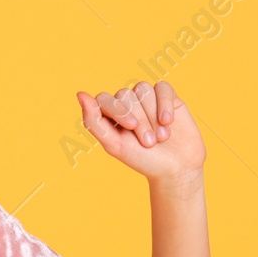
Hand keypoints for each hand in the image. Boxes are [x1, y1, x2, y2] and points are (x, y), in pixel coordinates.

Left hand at [76, 80, 205, 185]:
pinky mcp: (167, 96)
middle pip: (125, 95)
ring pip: (143, 89)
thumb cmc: (143, 159)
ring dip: (152, 114)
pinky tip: (168, 121)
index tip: (130, 127)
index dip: (117, 110)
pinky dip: (164, 103)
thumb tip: (80, 94)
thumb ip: (93, 121)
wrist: (177, 169)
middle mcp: (127, 103)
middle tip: (149, 142)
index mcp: (109, 114)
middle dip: (139, 119)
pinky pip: (162, 87)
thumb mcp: (114, 145)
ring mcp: (147, 98)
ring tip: (161, 137)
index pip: (104, 99)